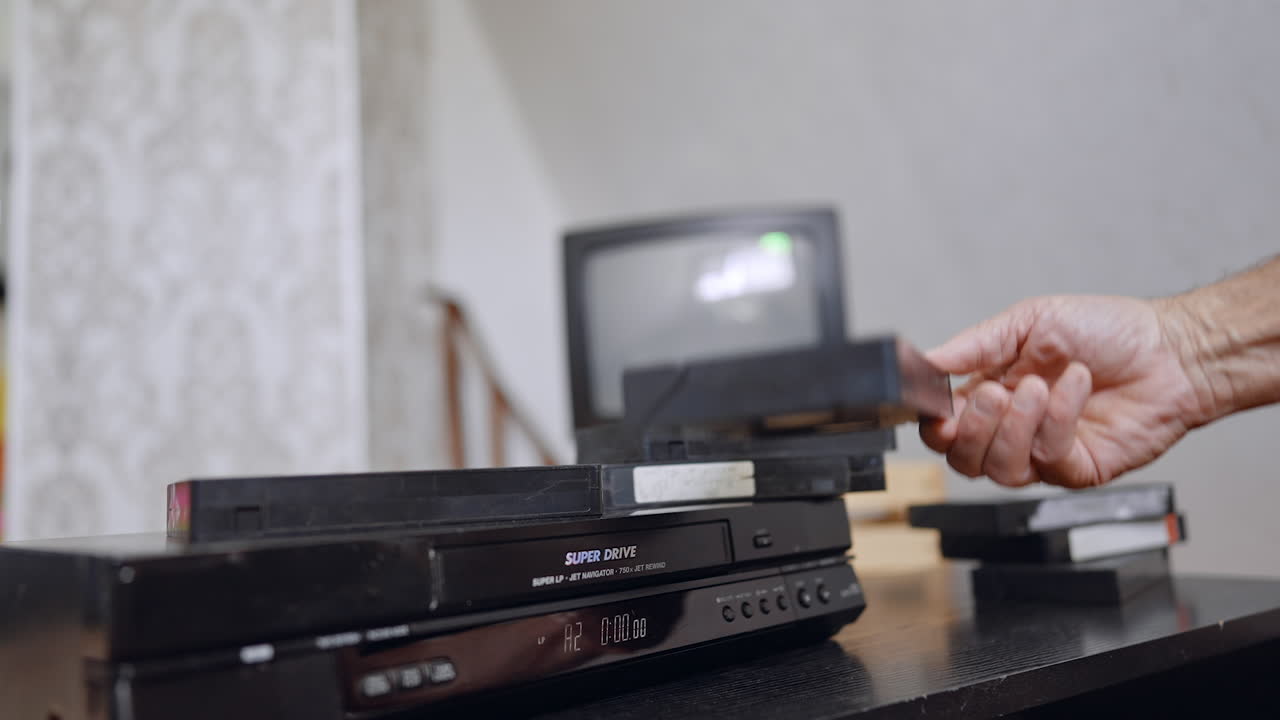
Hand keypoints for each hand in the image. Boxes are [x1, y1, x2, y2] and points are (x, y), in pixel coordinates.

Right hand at [919, 295, 1207, 488]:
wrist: (1170, 350)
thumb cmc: (1107, 331)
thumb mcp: (1028, 321)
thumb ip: (974, 344)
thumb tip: (929, 359)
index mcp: (991, 391)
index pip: (942, 426)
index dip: (934, 424)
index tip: (938, 407)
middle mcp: (1013, 427)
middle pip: (962, 458)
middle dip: (971, 427)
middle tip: (996, 393)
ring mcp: (1043, 452)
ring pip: (998, 469)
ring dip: (1015, 427)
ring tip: (1039, 387)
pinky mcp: (1075, 469)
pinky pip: (1047, 459)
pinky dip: (1057, 420)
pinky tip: (1075, 389)